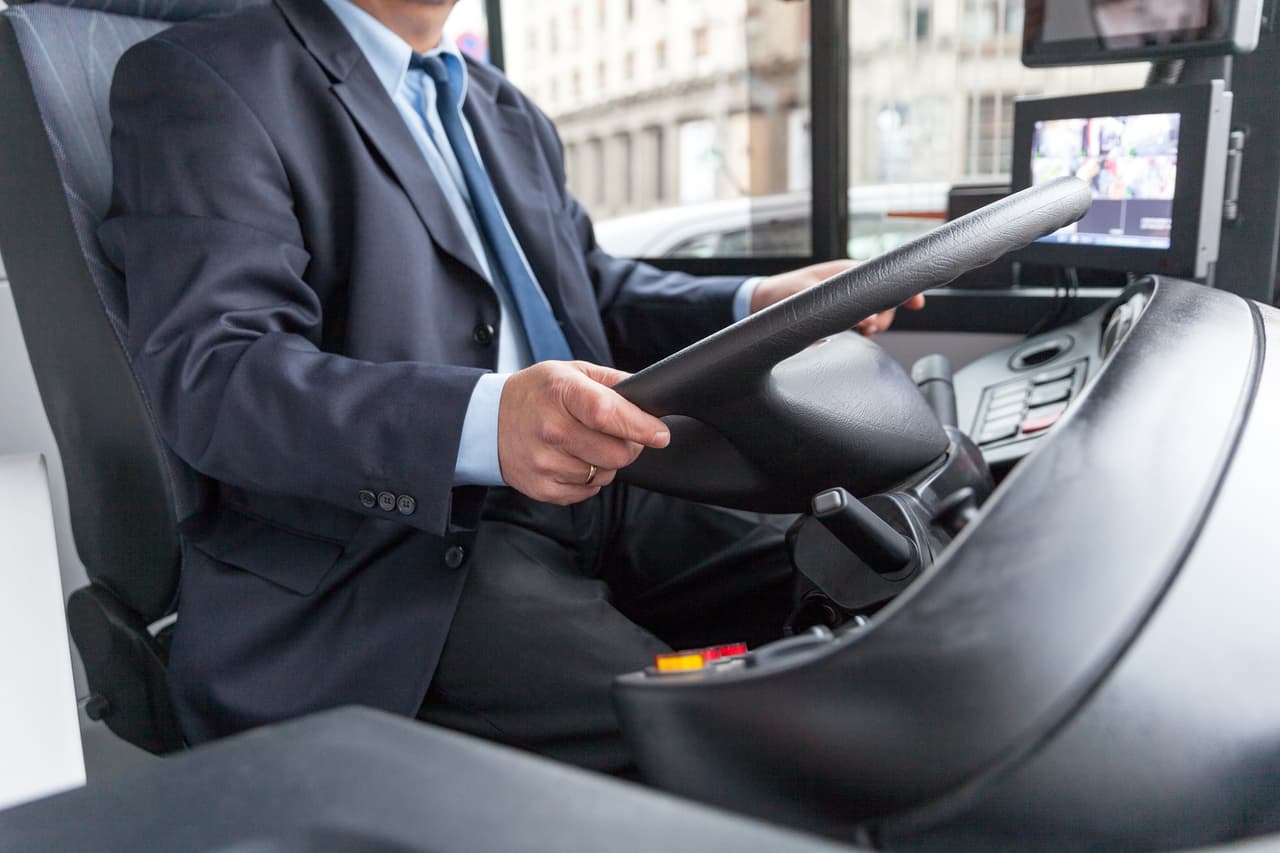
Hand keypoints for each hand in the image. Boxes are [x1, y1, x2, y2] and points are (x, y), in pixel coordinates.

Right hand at [498, 361, 669, 504]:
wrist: (487, 422)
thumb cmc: (535, 394)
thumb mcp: (570, 372)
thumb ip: (611, 382)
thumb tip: (647, 395)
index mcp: (560, 393)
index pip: (608, 413)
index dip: (640, 426)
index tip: (659, 433)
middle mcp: (550, 429)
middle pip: (614, 453)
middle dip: (628, 447)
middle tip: (619, 436)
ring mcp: (544, 462)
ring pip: (604, 474)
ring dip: (605, 463)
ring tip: (586, 444)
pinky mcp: (541, 487)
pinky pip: (587, 491)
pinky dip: (589, 478)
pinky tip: (572, 459)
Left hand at [750, 259, 926, 336]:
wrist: (764, 302)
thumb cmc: (783, 293)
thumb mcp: (808, 295)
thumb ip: (836, 305)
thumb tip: (865, 318)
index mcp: (847, 273)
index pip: (884, 278)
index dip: (904, 291)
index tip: (918, 303)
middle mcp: (850, 286)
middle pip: (884, 301)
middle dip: (885, 315)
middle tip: (869, 327)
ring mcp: (847, 301)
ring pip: (875, 314)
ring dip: (874, 325)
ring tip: (862, 331)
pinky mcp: (840, 316)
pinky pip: (861, 325)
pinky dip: (863, 332)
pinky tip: (854, 336)